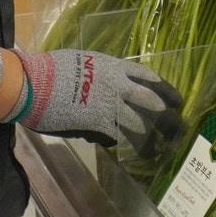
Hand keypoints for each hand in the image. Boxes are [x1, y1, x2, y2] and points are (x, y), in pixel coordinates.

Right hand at [16, 49, 183, 158]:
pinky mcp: (97, 125)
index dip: (165, 90)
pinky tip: (135, 154)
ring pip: (140, 125)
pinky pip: (119, 138)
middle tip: (180, 127)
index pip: (148, 78)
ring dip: (152, 140)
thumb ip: (101, 75)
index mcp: (115, 68)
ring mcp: (109, 106)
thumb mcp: (83, 62)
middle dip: (168, 118)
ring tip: (161, 150)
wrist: (35, 83)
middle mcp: (118, 86)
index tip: (175, 100)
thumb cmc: (53, 69)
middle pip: (153, 103)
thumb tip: (110, 89)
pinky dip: (126, 146)